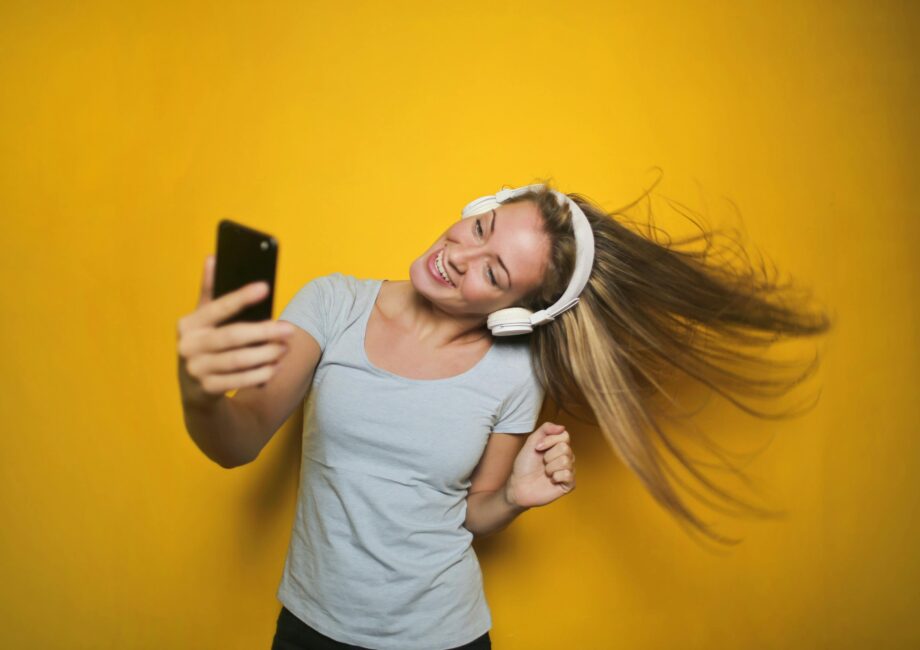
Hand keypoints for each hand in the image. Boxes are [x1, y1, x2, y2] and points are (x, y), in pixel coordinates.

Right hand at [176, 254, 296, 404]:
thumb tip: (213, 258)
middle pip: (232, 337)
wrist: (194, 389)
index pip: (217, 307)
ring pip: (237, 361)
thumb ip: (210, 291)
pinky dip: (259, 374)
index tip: (265, 287)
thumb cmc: (206, 343)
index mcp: (188, 323)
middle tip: (290, 329)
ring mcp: (196, 370)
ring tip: (285, 348)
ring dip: (265, 354)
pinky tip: (275, 367)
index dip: (240, 297)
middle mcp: (188, 346)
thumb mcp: (203, 319)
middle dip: (264, 332)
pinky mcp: (206, 390)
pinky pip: (238, 381)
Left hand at [505, 422, 576, 508]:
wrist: (518, 485)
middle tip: (542, 463)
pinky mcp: (569, 484)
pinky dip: (555, 477)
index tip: (538, 448)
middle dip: (548, 456)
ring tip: (545, 472)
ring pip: (566, 461)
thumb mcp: (531, 442)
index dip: (550, 441)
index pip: (565, 436)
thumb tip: (562, 427)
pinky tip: (551, 480)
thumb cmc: (524, 465)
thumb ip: (545, 429)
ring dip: (550, 467)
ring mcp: (568, 470)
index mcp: (558, 446)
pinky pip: (568, 475)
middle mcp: (566, 457)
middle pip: (565, 448)